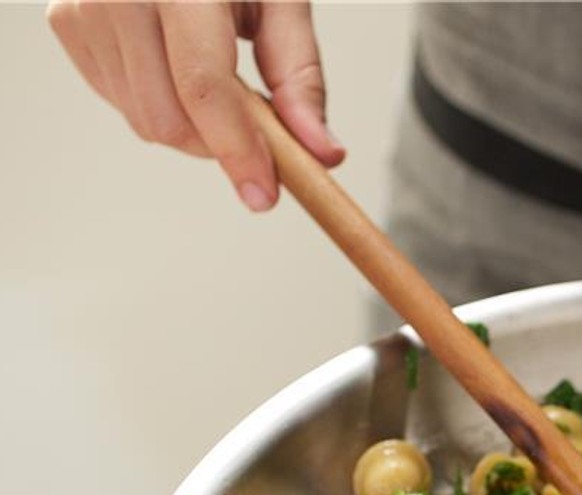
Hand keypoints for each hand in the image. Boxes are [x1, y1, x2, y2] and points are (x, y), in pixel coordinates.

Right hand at [46, 1, 343, 210]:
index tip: (264, 194)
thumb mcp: (282, 2)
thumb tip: (321, 154)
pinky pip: (120, 102)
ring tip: (217, 78)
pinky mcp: (67, 23)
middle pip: (167, 118)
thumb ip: (301, 78)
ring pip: (143, 120)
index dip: (237, 150)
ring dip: (192, 128)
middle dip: (218, 143)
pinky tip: (176, 67)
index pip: (203, 87)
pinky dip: (160, 106)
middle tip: (254, 126)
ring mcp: (83, 7)